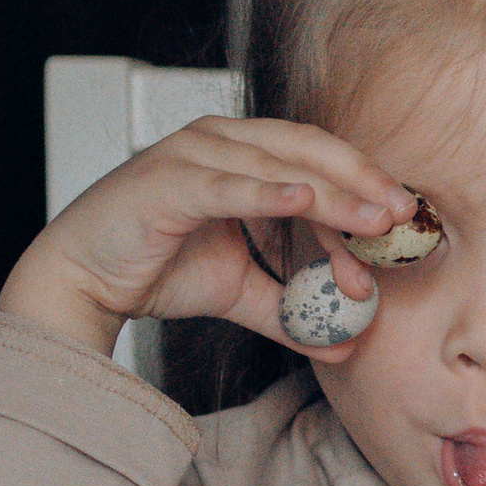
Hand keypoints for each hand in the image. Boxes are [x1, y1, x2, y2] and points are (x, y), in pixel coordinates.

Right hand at [0, 115, 411, 363]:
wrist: (81, 283)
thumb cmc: (155, 267)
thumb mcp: (241, 291)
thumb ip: (292, 310)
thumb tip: (346, 343)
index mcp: (242, 155)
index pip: (317, 160)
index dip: (363, 185)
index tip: (403, 218)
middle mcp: (220, 143)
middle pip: (308, 151)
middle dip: (361, 181)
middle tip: (401, 214)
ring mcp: (191, 156)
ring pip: (277, 167)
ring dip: (330, 195)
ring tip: (371, 220)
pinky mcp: (165, 182)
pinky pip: (227, 184)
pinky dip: (267, 190)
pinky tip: (303, 199)